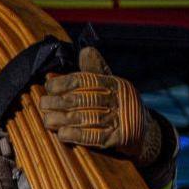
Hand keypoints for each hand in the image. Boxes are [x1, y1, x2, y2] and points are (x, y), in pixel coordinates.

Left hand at [39, 47, 156, 160]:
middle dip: (58, 102)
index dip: (64, 83)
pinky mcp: (121, 138)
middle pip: (82, 99)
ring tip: (47, 120)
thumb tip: (84, 51)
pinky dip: (76, 135)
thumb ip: (95, 71)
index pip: (86, 80)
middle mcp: (120, 99)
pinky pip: (95, 136)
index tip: (49, 86)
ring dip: (62, 120)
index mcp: (116, 84)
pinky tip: (62, 134)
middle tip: (43, 104)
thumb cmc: (118, 105)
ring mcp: (122, 119)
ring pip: (86, 118)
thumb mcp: (111, 85)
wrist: (144, 132)